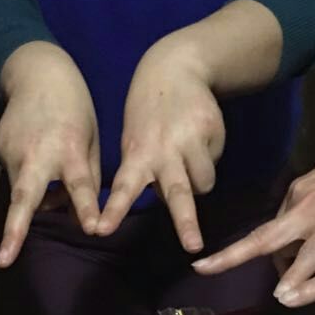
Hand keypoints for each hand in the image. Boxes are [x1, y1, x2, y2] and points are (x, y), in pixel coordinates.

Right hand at [0, 43, 100, 267]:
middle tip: (5, 259)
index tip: (94, 229)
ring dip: (36, 200)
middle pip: (25, 197)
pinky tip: (35, 161)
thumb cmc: (74, 108)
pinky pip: (16, 177)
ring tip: (51, 193)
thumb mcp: (91, 139)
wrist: (36, 72)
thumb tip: (78, 215)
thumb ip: (86, 177)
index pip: (81, 185)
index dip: (88, 208)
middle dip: (14, 231)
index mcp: (71, 149)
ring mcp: (13, 152)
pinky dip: (28, 180)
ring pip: (22, 192)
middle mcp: (39, 154)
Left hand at [97, 36, 225, 251]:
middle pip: (178, 193)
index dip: (113, 211)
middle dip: (185, 222)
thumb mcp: (134, 141)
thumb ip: (142, 173)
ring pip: (203, 184)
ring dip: (198, 182)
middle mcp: (163, 151)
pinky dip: (207, 160)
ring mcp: (190, 140)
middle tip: (193, 246)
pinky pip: (214, 163)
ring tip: (187, 160)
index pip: (122, 189)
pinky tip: (197, 140)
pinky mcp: (213, 130)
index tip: (101, 230)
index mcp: (137, 155)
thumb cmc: (148, 116)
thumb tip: (169, 203)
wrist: (175, 68)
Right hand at [194, 137, 314, 286]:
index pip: (312, 253)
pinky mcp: (296, 186)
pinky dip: (285, 239)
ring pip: (273, 233)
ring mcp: (298, 193)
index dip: (297, 278)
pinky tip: (299, 246)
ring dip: (274, 256)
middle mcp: (310, 204)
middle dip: (230, 254)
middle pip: (263, 236)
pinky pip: (283, 220)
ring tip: (288, 275)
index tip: (281, 298)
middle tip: (200, 267)